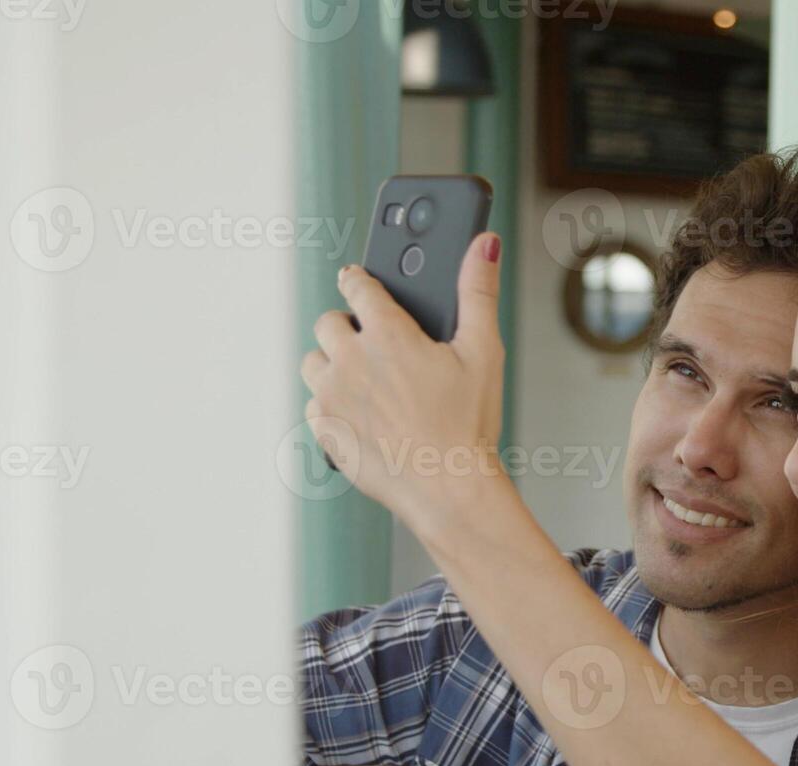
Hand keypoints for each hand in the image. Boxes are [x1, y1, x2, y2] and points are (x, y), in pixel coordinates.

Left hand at [299, 233, 506, 529]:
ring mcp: (332, 396)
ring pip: (313, 362)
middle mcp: (350, 360)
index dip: (360, 280)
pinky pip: (314, 404)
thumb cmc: (469, 424)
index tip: (360, 281)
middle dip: (347, 327)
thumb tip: (483, 243)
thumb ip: (478, 291)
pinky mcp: (324, 430)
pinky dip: (332, 404)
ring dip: (333, 364)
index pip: (357, 285)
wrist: (448, 489)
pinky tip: (363, 414)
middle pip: (328, 322)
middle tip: (376, 345)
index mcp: (387, 334)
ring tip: (367, 380)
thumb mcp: (483, 351)